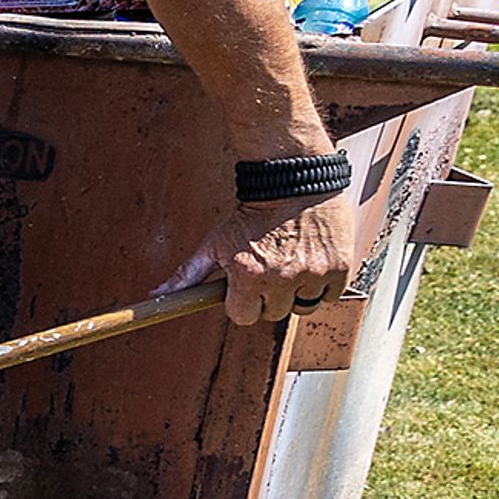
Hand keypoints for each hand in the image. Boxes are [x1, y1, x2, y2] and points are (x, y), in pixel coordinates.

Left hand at [167, 189, 354, 325]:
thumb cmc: (252, 213)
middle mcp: (282, 278)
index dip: (241, 303)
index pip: (242, 317)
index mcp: (249, 276)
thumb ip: (187, 274)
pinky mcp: (340, 267)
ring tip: (291, 268)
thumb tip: (158, 296)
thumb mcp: (215, 242)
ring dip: (296, 294)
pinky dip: (322, 286)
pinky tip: (311, 264)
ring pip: (302, 307)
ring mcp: (313, 274)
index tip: (246, 287)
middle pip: (272, 314)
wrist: (293, 180)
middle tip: (269, 271)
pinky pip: (330, 295)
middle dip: (268, 298)